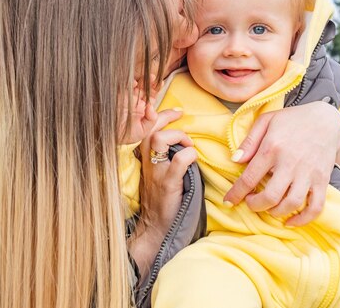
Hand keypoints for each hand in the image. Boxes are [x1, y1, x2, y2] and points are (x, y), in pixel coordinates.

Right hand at [119, 81, 158, 144]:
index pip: (151, 95)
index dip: (156, 88)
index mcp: (143, 108)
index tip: (161, 82)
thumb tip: (152, 107)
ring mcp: (126, 97)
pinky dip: (128, 83)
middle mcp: (135, 101)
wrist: (108, 136)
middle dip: (150, 82)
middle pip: (145, 88)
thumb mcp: (142, 131)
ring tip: (149, 77)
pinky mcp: (117, 96)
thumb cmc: (125, 135)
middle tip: (155, 78)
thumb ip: (151, 120)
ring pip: (136, 85)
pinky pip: (123, 86)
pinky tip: (134, 83)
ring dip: (142, 80)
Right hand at [128, 109, 196, 278]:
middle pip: (150, 128)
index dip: (160, 116)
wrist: (155, 226)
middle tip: (181, 115)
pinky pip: (178, 161)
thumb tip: (184, 142)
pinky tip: (194, 160)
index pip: (146, 128)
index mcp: (146, 159)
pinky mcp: (168, 183)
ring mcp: (156, 172)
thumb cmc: (161, 200)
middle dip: (166, 117)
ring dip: (178, 135)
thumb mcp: (158, 174)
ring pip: (158, 139)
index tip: (176, 112)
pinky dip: (189, 155)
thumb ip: (165, 158)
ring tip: (189, 144)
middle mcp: (147, 162)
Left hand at [223, 101, 339, 226]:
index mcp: (272, 148)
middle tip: (251, 203)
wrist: (326, 119)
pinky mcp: (323, 180)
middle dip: (256, 206)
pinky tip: (291, 221)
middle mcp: (290, 163)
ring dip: (276, 212)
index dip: (236, 193)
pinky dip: (303, 219)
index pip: (249, 178)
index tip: (229, 201)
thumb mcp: (266, 120)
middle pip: (270, 196)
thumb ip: (249, 141)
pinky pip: (315, 207)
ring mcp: (308, 173)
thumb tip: (235, 160)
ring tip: (269, 208)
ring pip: (291, 204)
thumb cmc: (292, 120)